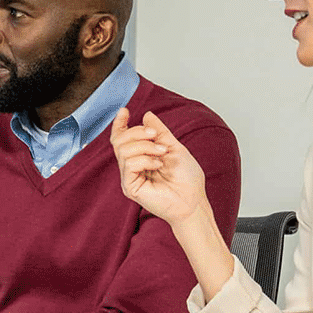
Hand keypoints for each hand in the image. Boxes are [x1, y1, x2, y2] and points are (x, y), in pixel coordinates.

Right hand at [108, 108, 208, 226]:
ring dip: (144, 146)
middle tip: (154, 135)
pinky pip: (129, 164)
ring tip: (162, 153)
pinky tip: (158, 164)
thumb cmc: (186, 179)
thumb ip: (159, 132)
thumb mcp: (173, 147)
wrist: (193, 201)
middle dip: (137, 132)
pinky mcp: (130, 187)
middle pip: (119, 141)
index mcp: (139, 157)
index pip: (121, 139)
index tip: (125, 111)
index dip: (119, 124)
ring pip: (123, 150)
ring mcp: (129, 177)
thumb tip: (147, 114)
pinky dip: (145, 159)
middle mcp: (131, 167)